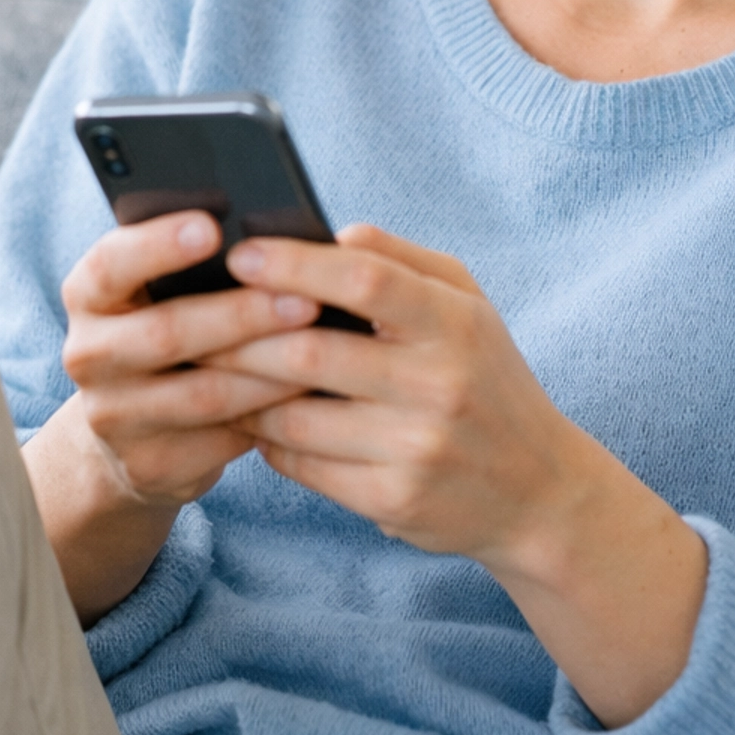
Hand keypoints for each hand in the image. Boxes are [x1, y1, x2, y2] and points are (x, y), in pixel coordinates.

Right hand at [23, 208, 319, 623]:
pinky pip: (221, 439)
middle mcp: (88, 354)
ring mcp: (112, 417)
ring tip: (324, 348)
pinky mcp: (148, 464)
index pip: (112, 263)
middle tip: (305, 299)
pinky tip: (312, 397)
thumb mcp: (163, 294)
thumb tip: (277, 238)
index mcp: (90, 295)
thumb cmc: (172, 333)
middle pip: (165, 332)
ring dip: (269, 371)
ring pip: (202, 393)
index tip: (212, 226)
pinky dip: (271, 416)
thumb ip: (199, 266)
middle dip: (242, 315)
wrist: (134, 432)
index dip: (158, 245)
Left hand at [210, 225, 709, 725]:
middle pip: (310, 351)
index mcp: (455, 324)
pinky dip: (268, 439)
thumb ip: (404, 263)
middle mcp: (439, 386)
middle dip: (240, 334)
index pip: (363, 280)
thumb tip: (334, 234)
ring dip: (242, 392)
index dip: (293, 264)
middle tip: (193, 318)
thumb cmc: (490, 381)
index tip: (238, 253)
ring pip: (294, 415)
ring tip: (213, 370)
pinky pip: (303, 465)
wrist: (540, 491)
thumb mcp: (469, 308)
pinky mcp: (394, 501)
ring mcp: (416, 449)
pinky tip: (257, 420)